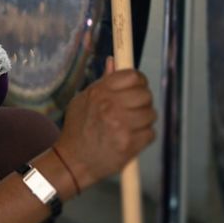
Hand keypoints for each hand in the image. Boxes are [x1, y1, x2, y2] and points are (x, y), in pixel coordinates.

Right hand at [53, 56, 156, 190]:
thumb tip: (113, 61)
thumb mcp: (83, 100)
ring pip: (150, 114)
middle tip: (134, 110)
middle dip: (143, 102)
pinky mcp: (129, 145)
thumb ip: (102, 82)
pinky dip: (144, 136)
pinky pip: (150, 133)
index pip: (133, 76)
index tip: (138, 87)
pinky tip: (131, 138)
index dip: (139, 81)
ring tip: (131, 126)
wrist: (72, 161)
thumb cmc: (78, 130)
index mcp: (100, 92)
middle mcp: (111, 106)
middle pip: (145, 95)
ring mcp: (121, 126)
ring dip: (144, 120)